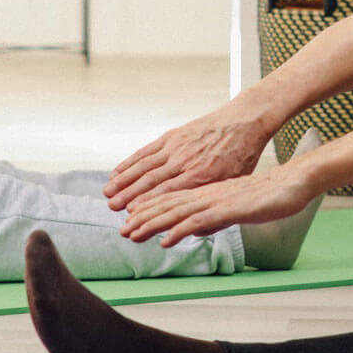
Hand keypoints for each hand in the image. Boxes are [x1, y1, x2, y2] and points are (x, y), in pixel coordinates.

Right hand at [103, 104, 273, 208]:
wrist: (244, 121)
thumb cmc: (242, 156)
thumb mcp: (235, 184)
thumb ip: (216, 204)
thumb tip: (197, 231)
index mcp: (203, 176)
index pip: (170, 192)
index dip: (148, 203)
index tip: (132, 214)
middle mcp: (186, 161)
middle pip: (152, 180)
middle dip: (130, 195)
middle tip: (112, 208)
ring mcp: (178, 147)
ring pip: (145, 165)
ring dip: (124, 179)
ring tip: (108, 193)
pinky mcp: (173, 136)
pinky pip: (147, 151)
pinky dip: (130, 162)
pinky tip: (117, 171)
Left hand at [119, 168, 317, 247]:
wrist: (294, 181)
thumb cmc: (270, 194)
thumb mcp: (236, 207)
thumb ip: (215, 217)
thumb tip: (197, 229)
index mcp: (209, 191)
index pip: (173, 200)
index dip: (151, 210)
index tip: (133, 220)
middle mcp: (208, 193)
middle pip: (169, 204)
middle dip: (143, 218)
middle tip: (123, 231)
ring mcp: (217, 200)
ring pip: (177, 211)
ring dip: (153, 223)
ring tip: (133, 234)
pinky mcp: (228, 209)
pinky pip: (199, 220)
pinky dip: (179, 230)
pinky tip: (165, 241)